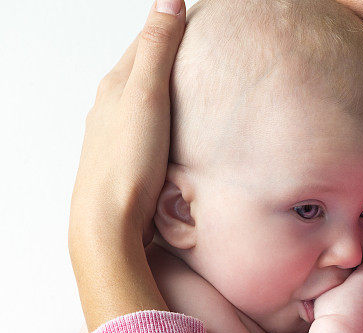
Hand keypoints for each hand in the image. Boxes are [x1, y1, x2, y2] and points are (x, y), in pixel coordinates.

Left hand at [68, 1, 186, 331]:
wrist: (108, 222)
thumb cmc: (127, 163)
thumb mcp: (147, 96)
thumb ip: (157, 49)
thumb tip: (168, 1)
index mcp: (117, 85)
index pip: (146, 41)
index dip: (170, 26)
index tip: (194, 17)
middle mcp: (110, 106)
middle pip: (141, 69)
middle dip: (166, 54)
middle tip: (196, 44)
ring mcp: (115, 135)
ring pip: (141, 100)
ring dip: (162, 88)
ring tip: (188, 83)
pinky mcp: (125, 160)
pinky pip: (143, 127)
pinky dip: (159, 117)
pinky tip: (171, 128)